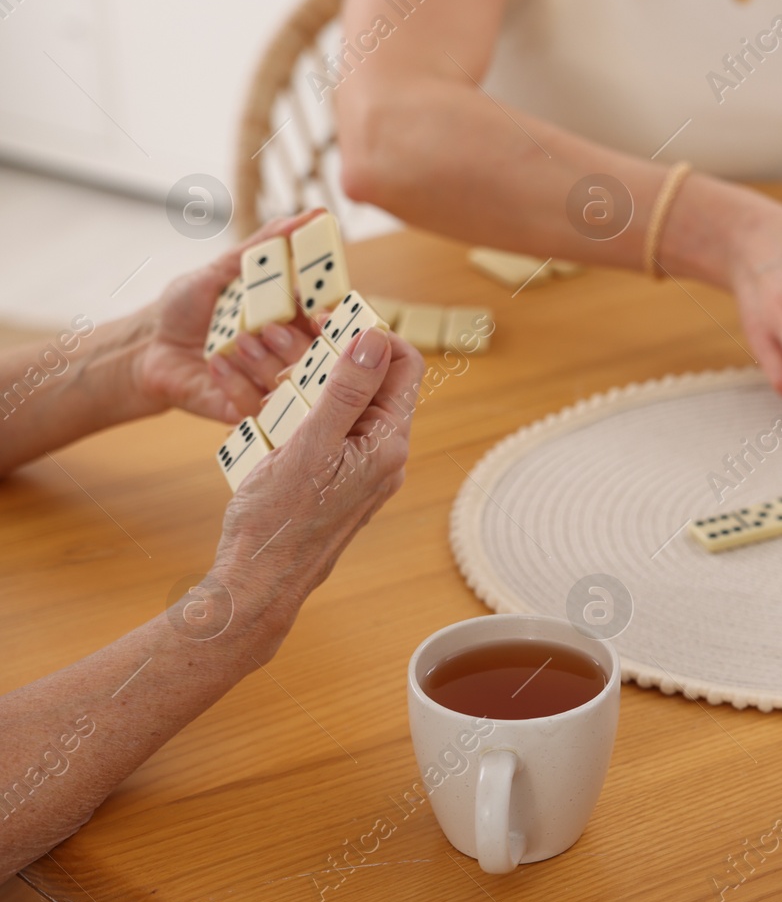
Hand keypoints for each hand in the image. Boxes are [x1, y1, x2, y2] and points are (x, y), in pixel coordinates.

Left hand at [130, 212, 322, 423]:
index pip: (330, 317)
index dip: (332, 314)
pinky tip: (214, 364)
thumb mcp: (222, 270)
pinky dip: (237, 382)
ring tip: (234, 342)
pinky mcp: (250, 411)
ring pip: (292, 380)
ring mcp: (271, 383)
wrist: (145, 349)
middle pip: (319, 353)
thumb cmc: (184, 308)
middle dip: (298, 340)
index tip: (321, 308)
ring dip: (264, 358)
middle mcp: (290, 352)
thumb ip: (266, 246)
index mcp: (293, 318)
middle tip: (270, 326)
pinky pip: (260, 405)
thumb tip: (311, 214)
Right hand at [213, 328, 423, 616]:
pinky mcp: (333, 477)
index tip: (328, 317)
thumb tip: (375, 338)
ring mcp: (360, 467)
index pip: (403, 365)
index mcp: (388, 442)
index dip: (371, 333)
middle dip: (330, 351)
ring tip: (260, 358)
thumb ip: (346, 390)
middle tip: (283, 334)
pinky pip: (322, 428)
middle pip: (371, 380)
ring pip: (341, 403)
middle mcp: (384, 453)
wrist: (258, 583)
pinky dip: (295, 407)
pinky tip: (259, 400)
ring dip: (306, 377)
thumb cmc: (280, 521)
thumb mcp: (311, 445)